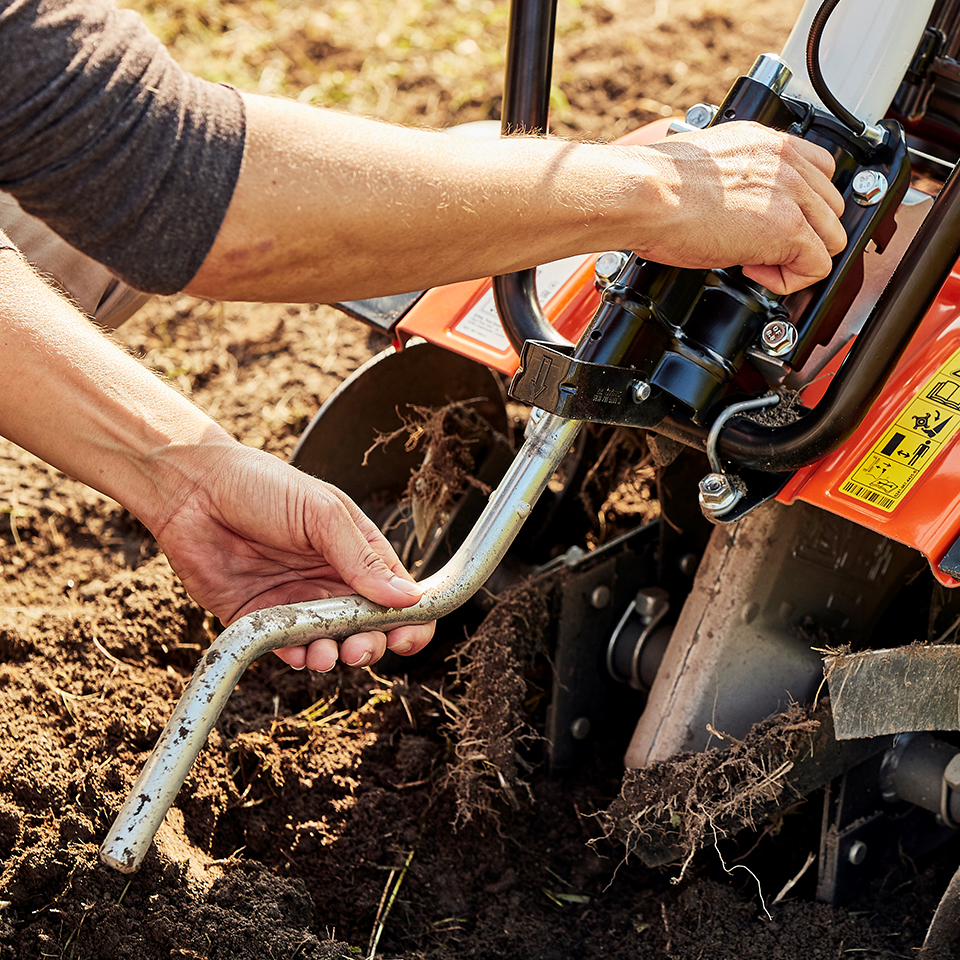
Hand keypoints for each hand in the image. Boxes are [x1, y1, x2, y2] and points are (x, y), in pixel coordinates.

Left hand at [151, 442, 435, 671]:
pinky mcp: (259, 618)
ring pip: (329, 643)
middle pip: (368, 627)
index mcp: (356, 550)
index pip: (398, 593)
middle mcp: (330, 579)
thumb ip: (362, 558)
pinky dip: (295, 657)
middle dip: (371, 645)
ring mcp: (296, 601)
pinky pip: (284, 648)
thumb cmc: (261, 485)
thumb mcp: (321, 513)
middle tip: (360, 648)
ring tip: (325, 654)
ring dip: (333, 655)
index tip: (406, 636)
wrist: (192, 490)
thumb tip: (409, 597)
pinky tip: (296, 653)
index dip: (410, 619)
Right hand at [636, 121, 846, 293]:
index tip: (771, 223)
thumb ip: (739, 179)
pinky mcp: (788, 228)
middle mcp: (788, 163)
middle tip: (759, 247)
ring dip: (798, 257)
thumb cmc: (659, 186)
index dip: (800, 206)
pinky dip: (789, 279)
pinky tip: (754, 271)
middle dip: (802, 234)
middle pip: (830, 208)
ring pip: (831, 238)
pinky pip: (817, 266)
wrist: (647, 195)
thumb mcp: (710, 166)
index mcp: (768, 144)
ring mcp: (792, 194)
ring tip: (756, 261)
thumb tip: (736, 206)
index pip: (820, 172)